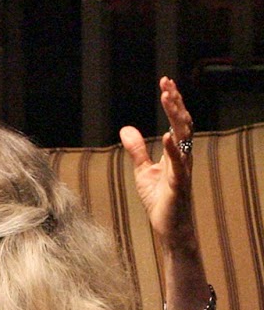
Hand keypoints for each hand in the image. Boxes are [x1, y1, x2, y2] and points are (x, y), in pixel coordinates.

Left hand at [118, 76, 195, 251]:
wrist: (170, 226)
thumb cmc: (160, 199)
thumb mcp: (142, 171)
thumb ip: (136, 150)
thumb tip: (125, 129)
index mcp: (175, 151)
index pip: (176, 120)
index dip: (172, 102)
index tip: (166, 82)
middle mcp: (183, 156)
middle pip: (182, 123)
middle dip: (175, 103)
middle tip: (167, 83)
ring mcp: (182, 169)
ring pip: (184, 138)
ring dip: (176, 118)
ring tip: (169, 99)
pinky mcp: (178, 185)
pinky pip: (178, 165)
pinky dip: (173, 150)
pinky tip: (167, 136)